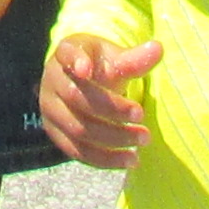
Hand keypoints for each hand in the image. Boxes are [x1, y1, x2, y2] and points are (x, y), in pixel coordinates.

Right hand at [41, 33, 159, 169]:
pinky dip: (105, 159)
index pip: (67, 54)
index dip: (75, 61)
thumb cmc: (99, 65)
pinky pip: (78, 152)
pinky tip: (129, 160)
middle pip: (78, 98)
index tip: (86, 69)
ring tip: (143, 138)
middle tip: (142, 115)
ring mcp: (50, 109)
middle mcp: (52, 80)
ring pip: (78, 129)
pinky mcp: (56, 134)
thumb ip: (134, 59)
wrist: (78, 81)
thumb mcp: (114, 57)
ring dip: (114, 138)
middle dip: (112, 110)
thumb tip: (158, 48)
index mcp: (65, 53)